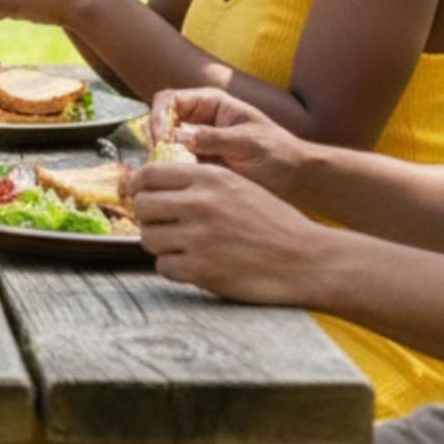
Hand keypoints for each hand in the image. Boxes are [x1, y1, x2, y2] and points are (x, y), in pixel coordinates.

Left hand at [129, 156, 331, 305]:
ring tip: (184, 247)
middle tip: (163, 226)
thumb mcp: (239, 187)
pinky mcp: (201, 269)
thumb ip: (200, 184)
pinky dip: (174, 268)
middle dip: (148, 218)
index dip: (138, 186)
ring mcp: (198, 237)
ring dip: (161, 245)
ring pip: (148, 238)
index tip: (138, 195)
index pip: (150, 174)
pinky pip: (163, 267)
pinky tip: (195, 266)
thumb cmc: (274, 223)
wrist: (306, 259)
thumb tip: (156, 187)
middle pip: (142, 206)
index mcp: (209, 177)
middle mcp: (200, 203)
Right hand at [147, 88, 309, 199]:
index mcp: (210, 103)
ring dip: (158, 160)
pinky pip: (172, 166)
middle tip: (158, 163)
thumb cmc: (278, 153)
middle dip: (154, 140)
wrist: (295, 179)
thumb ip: (213, 138)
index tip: (161, 140)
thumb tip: (177, 136)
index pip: (169, 100)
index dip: (159, 117)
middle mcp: (198, 120)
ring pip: (161, 146)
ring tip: (165, 178)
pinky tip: (172, 188)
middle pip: (159, 122)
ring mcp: (195, 144)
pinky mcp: (196, 166)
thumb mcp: (248, 143)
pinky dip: (168, 175)